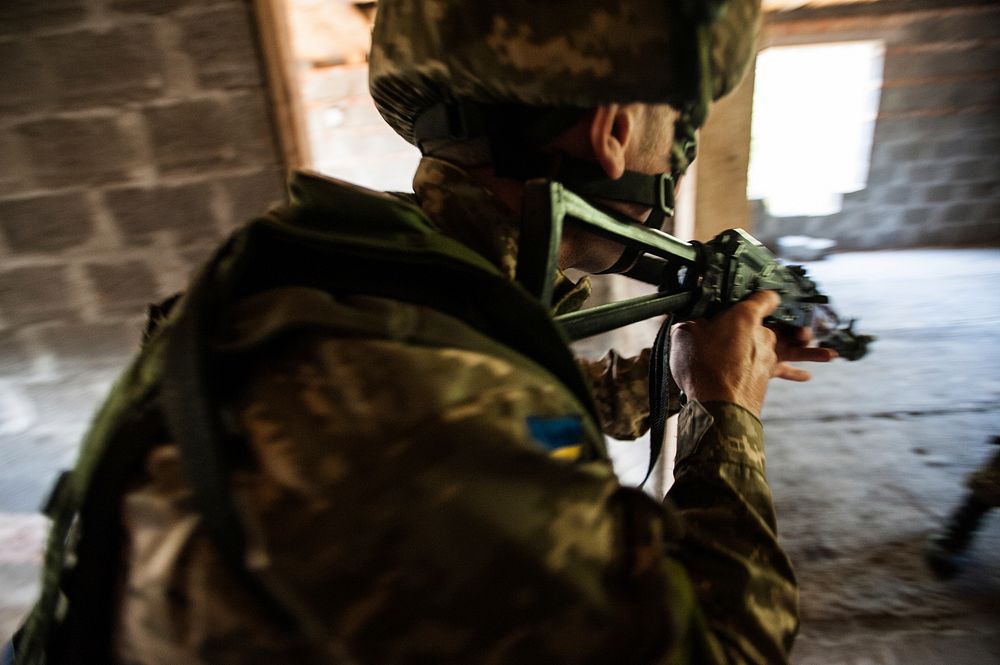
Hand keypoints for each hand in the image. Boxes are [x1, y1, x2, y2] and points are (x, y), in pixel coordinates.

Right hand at [669, 291, 836, 415]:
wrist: (719, 405)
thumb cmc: (701, 364)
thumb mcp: (685, 334)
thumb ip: (693, 323)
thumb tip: (694, 321)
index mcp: (745, 314)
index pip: (764, 297)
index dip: (763, 295)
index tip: (761, 296)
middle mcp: (764, 333)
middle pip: (777, 323)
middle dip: (778, 324)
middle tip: (774, 327)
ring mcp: (770, 355)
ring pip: (790, 346)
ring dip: (806, 348)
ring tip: (827, 352)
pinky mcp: (770, 375)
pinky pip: (787, 369)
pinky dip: (797, 372)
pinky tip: (807, 376)